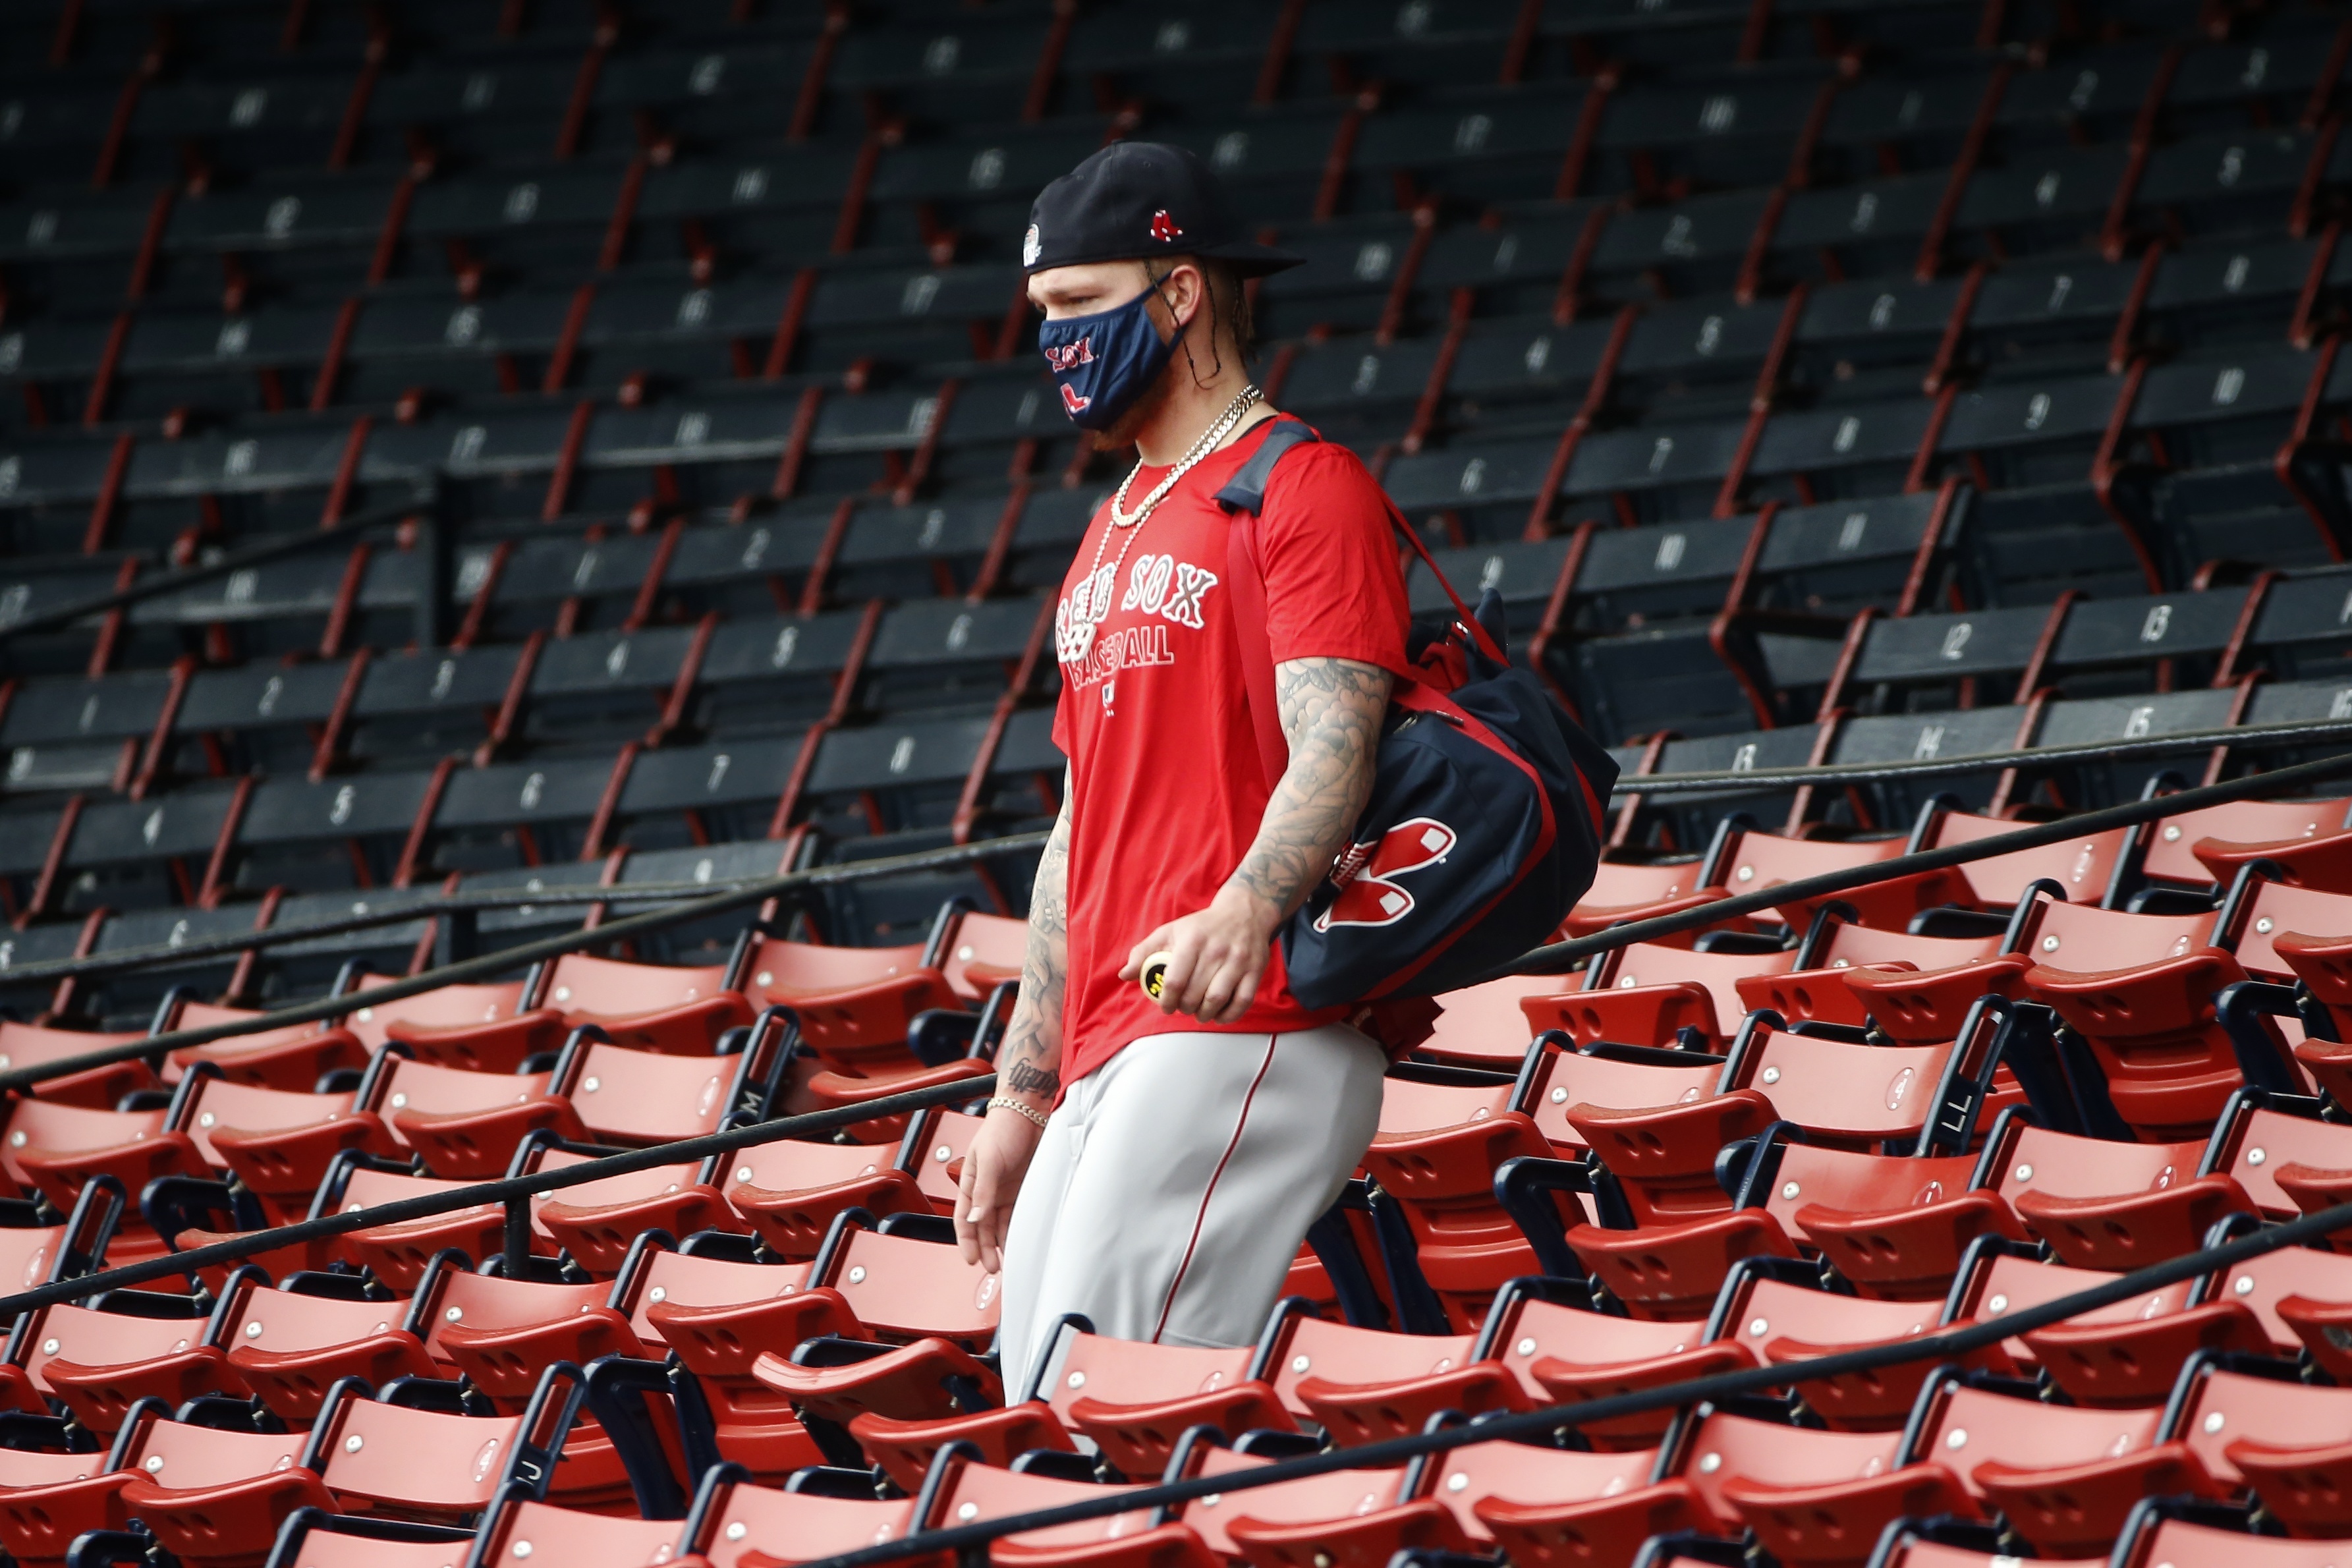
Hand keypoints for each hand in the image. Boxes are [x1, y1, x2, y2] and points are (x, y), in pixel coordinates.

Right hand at [954, 1102, 1046, 1274]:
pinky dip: (1018, 1230)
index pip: (963, 1218)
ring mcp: (1006, 1191)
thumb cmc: (1003, 1128)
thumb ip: (983, 1191)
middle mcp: (987, 1190)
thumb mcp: (988, 1160)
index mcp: (970, 1182)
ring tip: (1007, 1262)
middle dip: (985, 1249)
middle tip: (992, 1268)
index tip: (971, 1260)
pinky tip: (1021, 1243)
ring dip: (1002, 1243)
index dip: (966, 1240)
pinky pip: (1019, 1215)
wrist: (1030, 1112)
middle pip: (983, 1227)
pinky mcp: (1025, 1189)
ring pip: (1001, 1224)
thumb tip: (975, 1218)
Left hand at [1118, 884, 1280, 1023]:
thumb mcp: (1170, 931)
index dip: (1166, 1000)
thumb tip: (1124, 975)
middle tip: (1183, 1008)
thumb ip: (1144, 952)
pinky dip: (1229, 1015)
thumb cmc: (1201, 927)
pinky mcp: (1255, 970)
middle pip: (1195, 994)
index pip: (1174, 980)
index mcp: (1192, 940)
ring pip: (1217, 999)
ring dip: (1204, 1014)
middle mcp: (1216, 950)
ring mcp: (1238, 961)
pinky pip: (1242, 1001)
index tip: (1165, 1006)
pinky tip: (1219, 1015)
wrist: (1245, 912)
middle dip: (1185, 1008)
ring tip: (1199, 1013)